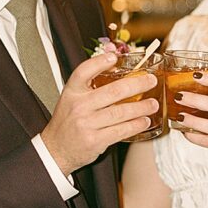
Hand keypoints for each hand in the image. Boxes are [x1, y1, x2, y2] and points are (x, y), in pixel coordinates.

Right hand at [41, 53, 158, 174]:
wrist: (55, 149)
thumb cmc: (67, 123)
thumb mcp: (70, 100)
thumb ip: (88, 88)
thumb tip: (116, 74)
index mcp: (72, 93)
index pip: (83, 72)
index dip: (99, 63)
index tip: (114, 57)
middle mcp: (78, 106)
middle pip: (112, 91)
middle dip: (136, 85)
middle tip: (150, 81)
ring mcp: (87, 124)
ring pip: (120, 112)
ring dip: (141, 107)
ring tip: (152, 104)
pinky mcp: (95, 140)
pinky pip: (121, 130)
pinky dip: (135, 125)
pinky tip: (143, 121)